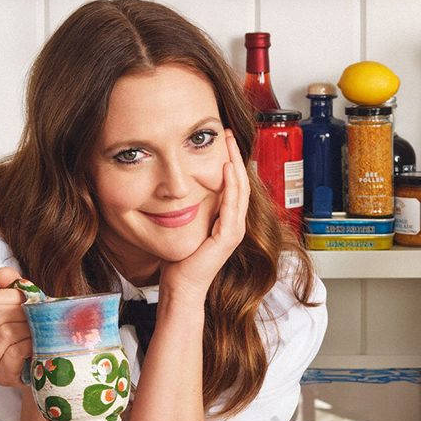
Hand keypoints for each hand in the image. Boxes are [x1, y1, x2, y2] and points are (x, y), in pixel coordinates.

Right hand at [0, 266, 32, 388]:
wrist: (49, 364)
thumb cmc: (35, 332)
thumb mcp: (27, 306)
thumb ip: (15, 287)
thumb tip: (2, 273)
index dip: (8, 297)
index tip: (26, 301)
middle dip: (20, 314)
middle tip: (38, 317)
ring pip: (4, 334)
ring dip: (29, 330)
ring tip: (41, 332)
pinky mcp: (0, 376)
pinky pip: (13, 353)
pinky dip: (30, 346)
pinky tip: (37, 346)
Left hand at [160, 129, 249, 304]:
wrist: (181, 287)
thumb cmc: (179, 262)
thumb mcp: (185, 227)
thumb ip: (189, 209)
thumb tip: (178, 188)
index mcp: (226, 221)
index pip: (233, 184)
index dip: (230, 160)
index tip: (222, 140)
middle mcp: (235, 224)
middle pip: (241, 182)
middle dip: (235, 155)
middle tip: (228, 132)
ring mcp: (234, 231)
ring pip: (240, 189)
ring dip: (236, 163)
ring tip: (228, 142)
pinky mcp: (228, 237)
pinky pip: (232, 205)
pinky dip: (231, 185)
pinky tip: (226, 168)